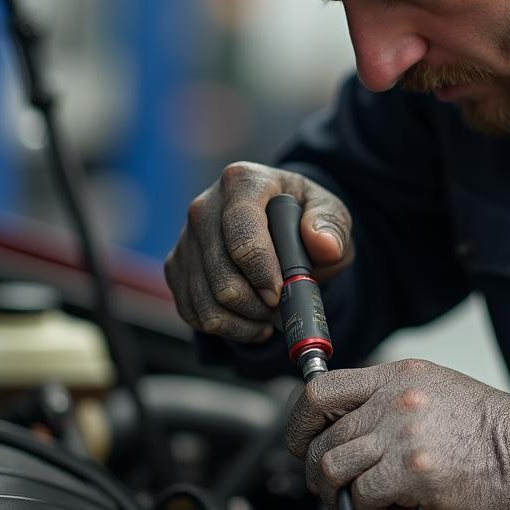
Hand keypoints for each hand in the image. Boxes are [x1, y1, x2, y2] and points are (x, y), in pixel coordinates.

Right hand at [164, 162, 353, 343]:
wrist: (278, 222)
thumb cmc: (304, 216)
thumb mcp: (331, 212)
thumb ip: (332, 225)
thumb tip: (324, 244)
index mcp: (242, 181)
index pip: (242, 232)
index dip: (262, 270)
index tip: (281, 294)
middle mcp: (205, 206)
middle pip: (222, 274)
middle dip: (258, 304)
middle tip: (283, 308)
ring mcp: (187, 238)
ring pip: (207, 302)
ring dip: (245, 320)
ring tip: (270, 316)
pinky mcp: (177, 266)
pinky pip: (194, 313)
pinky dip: (227, 327)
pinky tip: (251, 320)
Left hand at [288, 359, 509, 509]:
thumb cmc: (494, 434)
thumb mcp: (436, 393)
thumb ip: (390, 402)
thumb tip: (350, 430)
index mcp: (399, 374)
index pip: (322, 388)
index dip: (301, 422)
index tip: (303, 443)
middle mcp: (395, 397)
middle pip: (322, 435)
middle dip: (320, 472)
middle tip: (338, 490)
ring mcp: (402, 432)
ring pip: (333, 467)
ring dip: (344, 494)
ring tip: (374, 500)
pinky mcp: (413, 470)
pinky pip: (363, 497)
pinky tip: (402, 509)